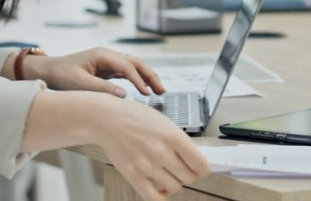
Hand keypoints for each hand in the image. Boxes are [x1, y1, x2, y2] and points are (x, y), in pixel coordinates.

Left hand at [24, 48, 164, 96]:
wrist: (48, 71)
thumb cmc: (61, 75)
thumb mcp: (79, 84)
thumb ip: (101, 89)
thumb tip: (124, 95)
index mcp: (102, 54)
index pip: (127, 66)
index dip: (138, 79)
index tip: (146, 93)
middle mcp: (108, 55)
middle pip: (135, 62)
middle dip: (150, 75)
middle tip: (161, 90)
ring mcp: (108, 61)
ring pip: (133, 66)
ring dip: (146, 77)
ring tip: (158, 90)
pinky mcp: (106, 69)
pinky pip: (126, 73)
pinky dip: (137, 80)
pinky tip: (144, 89)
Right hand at [91, 98, 211, 200]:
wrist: (108, 119)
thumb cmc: (135, 117)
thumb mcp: (164, 122)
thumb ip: (180, 141)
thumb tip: (194, 160)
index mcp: (173, 136)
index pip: (200, 165)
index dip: (203, 169)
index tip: (200, 169)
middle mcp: (161, 151)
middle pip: (189, 177)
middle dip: (188, 174)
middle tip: (180, 168)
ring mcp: (147, 165)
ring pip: (174, 187)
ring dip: (174, 183)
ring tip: (167, 174)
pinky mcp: (133, 175)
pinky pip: (154, 198)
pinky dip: (161, 197)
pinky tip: (159, 188)